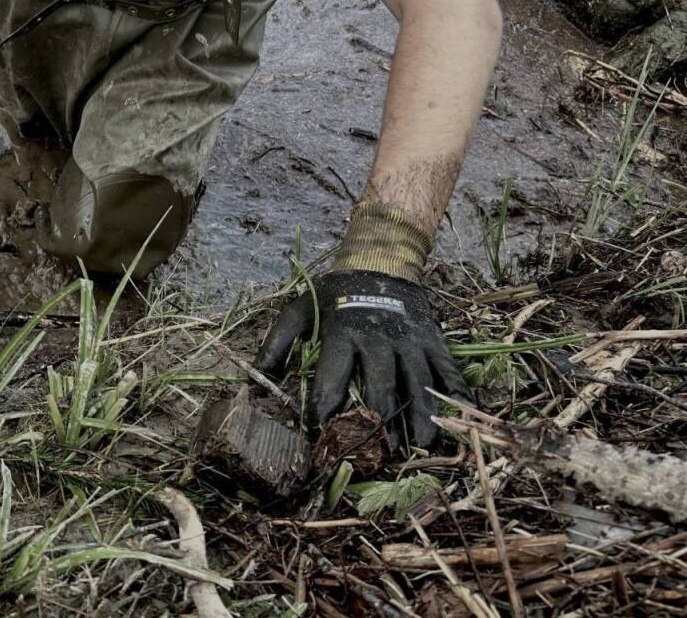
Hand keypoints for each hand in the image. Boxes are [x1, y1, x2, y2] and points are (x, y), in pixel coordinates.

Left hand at [255, 270, 471, 446]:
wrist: (379, 261)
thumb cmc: (334, 294)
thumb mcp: (299, 311)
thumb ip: (276, 344)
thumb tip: (254, 378)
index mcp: (343, 334)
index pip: (333, 376)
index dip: (326, 406)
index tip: (321, 432)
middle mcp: (379, 339)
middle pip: (380, 386)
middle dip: (378, 421)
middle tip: (378, 453)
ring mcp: (409, 340)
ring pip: (418, 383)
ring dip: (419, 416)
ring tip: (419, 446)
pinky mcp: (432, 339)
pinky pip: (447, 368)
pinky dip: (455, 392)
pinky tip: (458, 417)